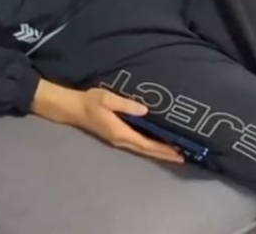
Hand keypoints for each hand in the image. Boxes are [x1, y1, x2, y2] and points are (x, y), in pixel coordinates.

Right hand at [32, 82, 183, 163]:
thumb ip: (126, 105)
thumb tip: (145, 111)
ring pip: (142, 149)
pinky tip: (156, 143)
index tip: (178, 152)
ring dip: (158, 151)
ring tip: (174, 151)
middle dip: (164, 154)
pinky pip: (137, 144)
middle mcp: (120, 140)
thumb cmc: (89, 102)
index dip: (163, 149)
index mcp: (120, 132)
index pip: (146, 144)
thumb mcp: (107, 99)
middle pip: (146, 150)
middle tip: (184, 156)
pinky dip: (149, 146)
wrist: (72, 108)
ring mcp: (118, 139)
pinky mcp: (116, 136)